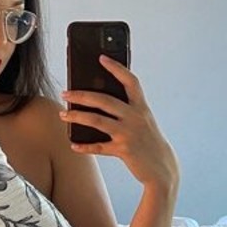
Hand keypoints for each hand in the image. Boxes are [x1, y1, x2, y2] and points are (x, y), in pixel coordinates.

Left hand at [61, 56, 179, 192]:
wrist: (163, 169)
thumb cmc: (149, 142)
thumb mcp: (143, 122)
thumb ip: (127, 110)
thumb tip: (98, 102)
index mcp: (142, 107)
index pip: (130, 81)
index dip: (117, 68)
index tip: (101, 58)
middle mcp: (136, 117)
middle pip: (104, 100)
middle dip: (82, 95)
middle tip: (65, 93)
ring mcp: (129, 134)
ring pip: (97, 120)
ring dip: (77, 116)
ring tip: (63, 114)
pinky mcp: (124, 150)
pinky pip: (99, 147)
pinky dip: (85, 146)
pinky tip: (73, 145)